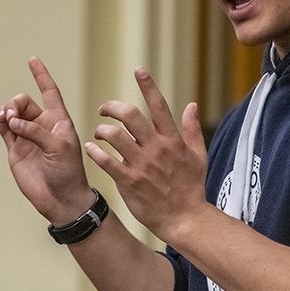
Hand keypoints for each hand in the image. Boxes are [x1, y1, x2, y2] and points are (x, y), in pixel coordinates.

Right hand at [0, 57, 93, 224]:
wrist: (60, 199)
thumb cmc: (68, 172)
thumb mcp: (59, 148)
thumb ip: (36, 131)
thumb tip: (12, 121)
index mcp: (59, 120)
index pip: (49, 92)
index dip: (42, 76)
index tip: (32, 60)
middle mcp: (42, 125)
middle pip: (24, 102)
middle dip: (16, 104)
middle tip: (12, 116)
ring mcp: (27, 136)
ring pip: (12, 113)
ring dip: (6, 111)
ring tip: (5, 118)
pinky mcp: (15, 148)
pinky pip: (2, 128)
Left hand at [85, 67, 207, 240]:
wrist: (184, 219)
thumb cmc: (191, 188)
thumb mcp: (198, 156)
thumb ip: (192, 129)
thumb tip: (191, 105)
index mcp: (172, 140)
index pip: (159, 106)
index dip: (148, 86)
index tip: (138, 70)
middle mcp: (156, 149)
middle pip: (131, 116)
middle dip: (113, 107)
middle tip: (104, 109)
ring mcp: (141, 165)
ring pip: (115, 137)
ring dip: (102, 131)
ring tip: (98, 134)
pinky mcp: (128, 181)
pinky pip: (106, 161)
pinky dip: (95, 152)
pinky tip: (91, 149)